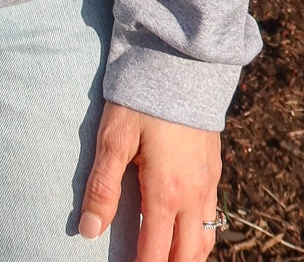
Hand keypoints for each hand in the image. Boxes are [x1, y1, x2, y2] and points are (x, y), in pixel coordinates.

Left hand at [79, 102, 221, 260]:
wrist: (181, 61)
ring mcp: (208, 182)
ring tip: (168, 257)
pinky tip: (186, 229)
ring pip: (205, 239)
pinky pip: (213, 215)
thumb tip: (88, 230)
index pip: (155, 253)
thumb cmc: (142, 98)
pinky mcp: (214, 167)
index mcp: (166, 193)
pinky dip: (200, 234)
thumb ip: (102, 186)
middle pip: (187, 255)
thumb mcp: (114, 138)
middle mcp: (193, 195)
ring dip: (187, 256)